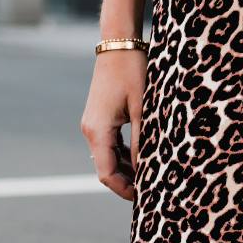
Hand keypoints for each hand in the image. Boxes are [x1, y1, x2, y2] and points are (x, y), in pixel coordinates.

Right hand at [80, 50, 145, 201]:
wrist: (118, 43)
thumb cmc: (132, 72)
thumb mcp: (143, 110)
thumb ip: (144, 142)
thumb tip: (148, 170)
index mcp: (98, 131)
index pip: (106, 174)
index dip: (124, 190)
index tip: (144, 198)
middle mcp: (90, 130)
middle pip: (106, 169)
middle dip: (127, 183)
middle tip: (152, 191)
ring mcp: (92, 124)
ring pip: (108, 158)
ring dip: (126, 170)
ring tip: (150, 177)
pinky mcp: (98, 118)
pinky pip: (109, 145)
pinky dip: (123, 155)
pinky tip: (142, 159)